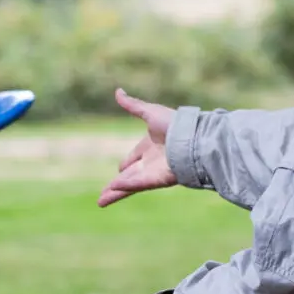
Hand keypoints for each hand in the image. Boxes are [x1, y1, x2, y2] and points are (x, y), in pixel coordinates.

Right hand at [98, 88, 177, 207]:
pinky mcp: (159, 179)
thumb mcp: (150, 111)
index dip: (126, 163)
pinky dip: (126, 186)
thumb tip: (117, 91)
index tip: (120, 168)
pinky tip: (112, 190)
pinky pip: (138, 184)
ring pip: (130, 184)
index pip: (134, 157)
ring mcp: (154, 171)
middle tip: (103, 193)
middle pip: (129, 175)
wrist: (192, 137)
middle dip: (115, 184)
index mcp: (151, 145)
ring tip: (100, 202)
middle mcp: (152, 160)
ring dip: (115, 192)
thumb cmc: (175, 124)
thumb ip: (133, 105)